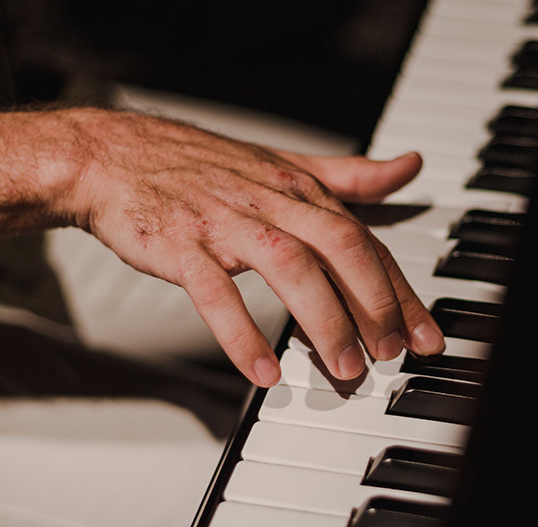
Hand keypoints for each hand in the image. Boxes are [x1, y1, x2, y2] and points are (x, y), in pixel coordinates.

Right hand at [59, 110, 444, 386]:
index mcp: (297, 188)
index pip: (364, 240)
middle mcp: (269, 201)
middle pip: (339, 247)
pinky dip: (241, 333)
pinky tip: (263, 370)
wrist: (112, 156)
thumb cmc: (198, 166)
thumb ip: (347, 176)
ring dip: (324, 320)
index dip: (400, 290)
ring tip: (344, 368)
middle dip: (375, 303)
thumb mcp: (281, 162)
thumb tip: (408, 168)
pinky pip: (215, 292)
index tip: (426, 335)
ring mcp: (224, 222)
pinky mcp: (179, 245)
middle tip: (393, 354)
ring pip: (289, 266)